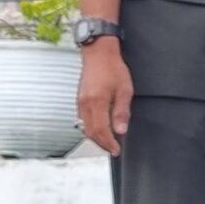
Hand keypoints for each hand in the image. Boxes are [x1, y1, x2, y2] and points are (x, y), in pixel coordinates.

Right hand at [78, 40, 132, 155]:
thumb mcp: (125, 90)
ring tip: (108, 143)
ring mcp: (80, 101)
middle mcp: (85, 104)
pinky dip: (90, 128)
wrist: (98, 53)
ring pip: (85, 127)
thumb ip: (122, 112)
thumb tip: (121, 130)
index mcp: (97, 102)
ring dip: (95, 137)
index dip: (108, 143)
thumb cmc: (113, 68)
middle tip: (113, 150)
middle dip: (102, 144)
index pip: (100, 130)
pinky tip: (99, 129)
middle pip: (90, 132)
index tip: (116, 150)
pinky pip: (82, 119)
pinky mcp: (79, 99)